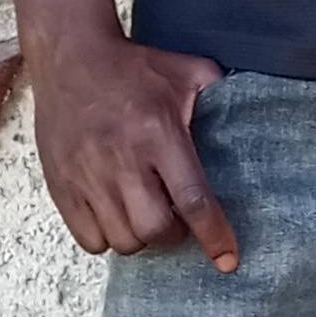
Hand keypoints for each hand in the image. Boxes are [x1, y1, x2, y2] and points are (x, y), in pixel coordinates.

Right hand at [30, 29, 237, 268]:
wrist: (69, 56)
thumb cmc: (133, 68)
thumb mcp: (186, 71)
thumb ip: (221, 95)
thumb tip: (253, 116)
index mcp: (159, 133)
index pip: (193, 200)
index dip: (214, 236)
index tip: (228, 260)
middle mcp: (122, 159)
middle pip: (155, 229)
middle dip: (174, 235)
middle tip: (176, 220)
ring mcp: (87, 176)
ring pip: (122, 240)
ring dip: (141, 238)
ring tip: (144, 216)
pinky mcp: (61, 186)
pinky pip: (89, 240)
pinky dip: (107, 239)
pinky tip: (114, 217)